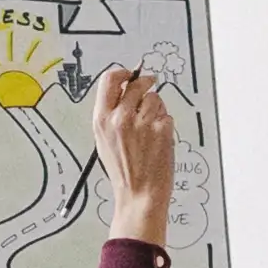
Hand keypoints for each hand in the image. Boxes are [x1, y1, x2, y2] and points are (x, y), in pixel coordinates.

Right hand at [90, 65, 179, 249]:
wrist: (139, 194)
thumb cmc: (122, 170)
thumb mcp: (103, 139)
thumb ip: (111, 113)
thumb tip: (124, 88)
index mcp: (101, 119)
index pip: (110, 79)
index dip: (123, 73)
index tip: (131, 74)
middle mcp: (120, 118)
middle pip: (136, 84)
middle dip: (145, 84)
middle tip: (150, 86)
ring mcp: (142, 123)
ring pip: (155, 98)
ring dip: (156, 108)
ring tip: (151, 129)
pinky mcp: (161, 129)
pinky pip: (166, 115)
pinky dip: (165, 124)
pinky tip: (158, 140)